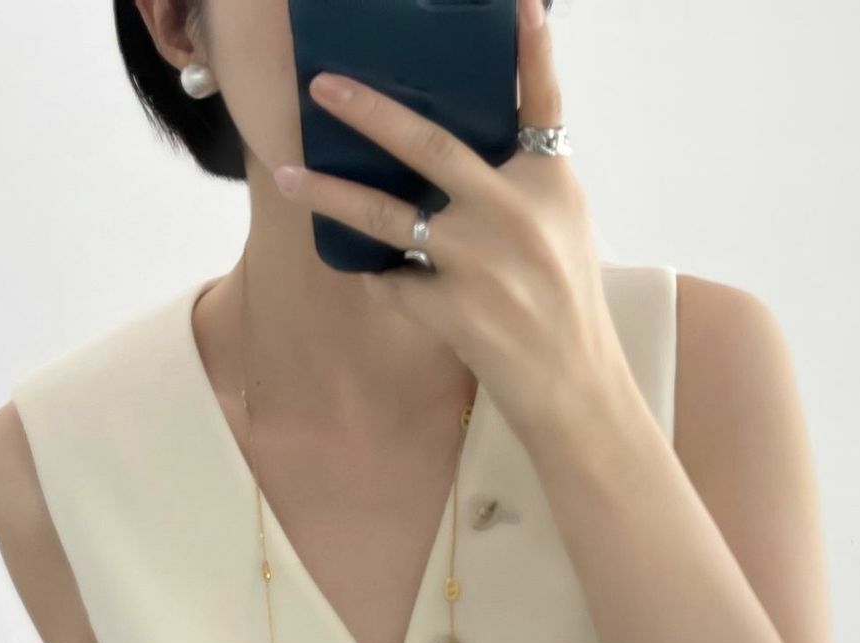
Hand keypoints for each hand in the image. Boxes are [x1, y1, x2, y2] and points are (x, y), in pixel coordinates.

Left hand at [273, 0, 629, 444]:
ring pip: (387, 218)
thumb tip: (450, 138)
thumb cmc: (563, 299)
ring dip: (330, 194)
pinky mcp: (455, 311)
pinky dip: (387, 283)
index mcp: (547, 183)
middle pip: (431, 147)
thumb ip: (519, 175)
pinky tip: (394, 287)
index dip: (530, 46)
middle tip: (324, 86)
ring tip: (286, 175)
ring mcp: (481, 263)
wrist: (573, 387)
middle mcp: (514, 213)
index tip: (516, 1)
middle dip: (370, 112)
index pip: (539, 102)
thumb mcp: (562, 223)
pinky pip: (395, 283)